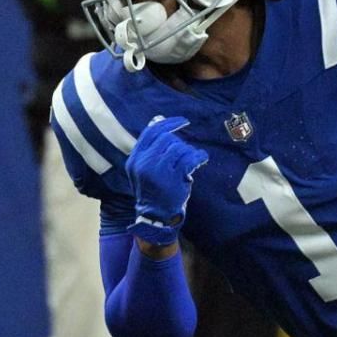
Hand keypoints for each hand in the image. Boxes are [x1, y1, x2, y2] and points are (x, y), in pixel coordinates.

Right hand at [128, 116, 206, 245]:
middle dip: (180, 141)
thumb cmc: (152, 191)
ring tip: (192, 159)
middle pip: (166, 138)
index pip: (151, 132)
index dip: (168, 123)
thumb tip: (158, 119)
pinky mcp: (172, 178)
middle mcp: (144, 162)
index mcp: (135, 159)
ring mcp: (158, 170)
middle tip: (186, 150)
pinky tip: (202, 158)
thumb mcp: (143, 169)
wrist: (155, 217)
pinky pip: (189, 158)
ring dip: (189, 151)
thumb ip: (149, 148)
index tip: (182, 122)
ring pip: (178, 148)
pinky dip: (199, 156)